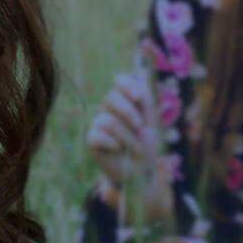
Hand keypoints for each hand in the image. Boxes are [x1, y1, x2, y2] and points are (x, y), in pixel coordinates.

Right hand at [86, 71, 170, 216]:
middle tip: (141, 129)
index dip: (127, 85)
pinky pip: (98, 135)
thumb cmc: (146, 145)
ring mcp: (98, 123)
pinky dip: (113, 144)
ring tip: (134, 146)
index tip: (138, 98)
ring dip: (128, 136)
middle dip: (130, 114)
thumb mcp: (150, 121)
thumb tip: (143, 71)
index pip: (120, 81)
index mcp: (124, 100)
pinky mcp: (91, 139)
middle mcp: (109, 109)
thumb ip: (145, 98)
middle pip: (111, 97)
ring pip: (109, 120)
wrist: (141, 171)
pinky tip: (118, 150)